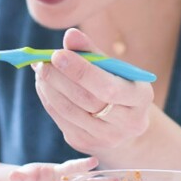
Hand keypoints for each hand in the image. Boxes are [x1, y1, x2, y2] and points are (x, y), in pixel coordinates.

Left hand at [33, 28, 153, 163]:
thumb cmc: (118, 86)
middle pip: (86, 101)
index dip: (80, 71)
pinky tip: (43, 85)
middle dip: (59, 78)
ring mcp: (107, 137)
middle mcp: (128, 122)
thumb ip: (92, 51)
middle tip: (42, 62)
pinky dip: (48, 100)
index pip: (107, 87)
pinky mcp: (86, 143)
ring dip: (49, 88)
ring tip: (40, 70)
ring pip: (69, 111)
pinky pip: (61, 120)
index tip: (57, 54)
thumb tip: (70, 36)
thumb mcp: (113, 68)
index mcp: (141, 98)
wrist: (125, 125)